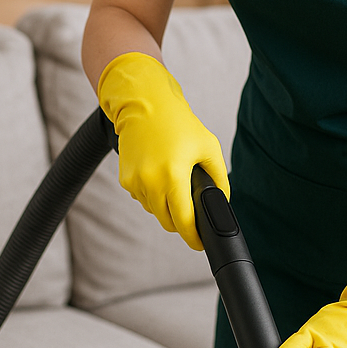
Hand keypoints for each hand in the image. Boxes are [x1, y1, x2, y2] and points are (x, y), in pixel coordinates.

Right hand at [97, 52, 228, 250]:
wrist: (145, 104)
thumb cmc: (179, 123)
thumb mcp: (208, 147)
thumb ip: (219, 178)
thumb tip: (221, 201)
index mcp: (173, 176)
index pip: (183, 221)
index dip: (193, 237)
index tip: (200, 242)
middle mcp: (151, 182)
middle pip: (168, 222)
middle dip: (181, 221)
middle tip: (192, 212)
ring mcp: (135, 182)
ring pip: (154, 211)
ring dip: (166, 207)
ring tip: (175, 182)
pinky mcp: (125, 179)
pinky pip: (142, 198)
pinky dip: (153, 194)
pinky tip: (160, 174)